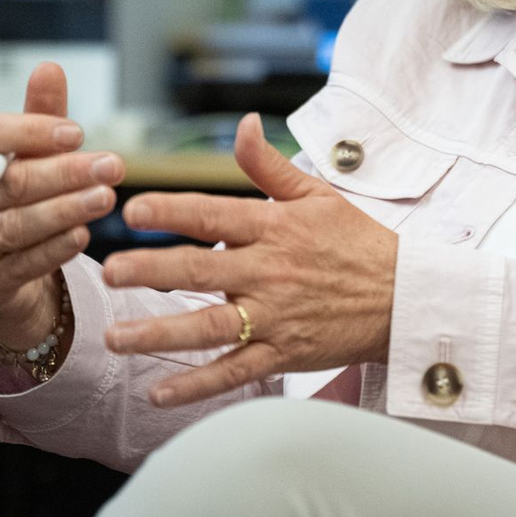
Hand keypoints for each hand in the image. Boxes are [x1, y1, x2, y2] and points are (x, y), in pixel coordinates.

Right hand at [0, 62, 123, 348]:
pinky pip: (20, 264)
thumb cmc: (19, 197)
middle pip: (10, 183)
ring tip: (105, 198)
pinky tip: (83, 235)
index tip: (77, 132)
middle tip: (113, 166)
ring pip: (15, 225)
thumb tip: (49, 67)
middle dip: (66, 173)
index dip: (29, 131)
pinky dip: (54, 249)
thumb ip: (42, 114)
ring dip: (65, 210)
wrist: (3, 268)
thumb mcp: (32, 154)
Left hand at [102, 113, 398, 407]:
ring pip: (209, 327)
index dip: (172, 211)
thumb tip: (243, 123)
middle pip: (201, 271)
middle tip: (110, 271)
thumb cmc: (357, 241)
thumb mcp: (317, 194)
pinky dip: (197, 386)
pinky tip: (158, 392)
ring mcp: (276, 317)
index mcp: (277, 227)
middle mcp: (271, 271)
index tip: (132, 210)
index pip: (215, 214)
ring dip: (159, 333)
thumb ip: (269, 164)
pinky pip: (234, 372)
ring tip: (115, 337)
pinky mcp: (284, 354)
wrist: (405, 296)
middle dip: (152, 271)